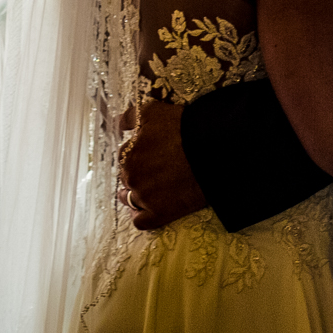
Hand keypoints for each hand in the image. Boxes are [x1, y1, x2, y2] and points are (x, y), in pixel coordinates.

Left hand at [118, 101, 208, 230]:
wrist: (213, 151)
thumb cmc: (184, 128)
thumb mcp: (153, 111)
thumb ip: (131, 117)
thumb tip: (119, 124)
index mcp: (128, 154)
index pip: (124, 155)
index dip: (136, 153)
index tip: (148, 153)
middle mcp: (132, 177)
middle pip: (127, 177)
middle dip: (137, 172)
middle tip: (155, 169)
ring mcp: (144, 197)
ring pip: (130, 198)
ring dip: (134, 194)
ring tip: (147, 190)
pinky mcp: (159, 213)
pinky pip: (140, 221)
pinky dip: (139, 215)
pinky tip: (143, 211)